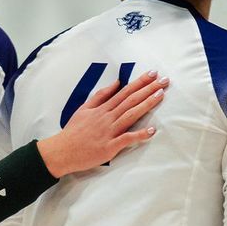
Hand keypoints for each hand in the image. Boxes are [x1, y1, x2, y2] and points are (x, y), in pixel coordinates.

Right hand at [37, 71, 167, 177]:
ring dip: (146, 105)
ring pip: (130, 115)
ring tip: (160, 95)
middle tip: (164, 81)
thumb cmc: (73, 131)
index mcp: (102, 108)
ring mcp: (109, 132)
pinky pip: (126, 139)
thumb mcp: (84, 108)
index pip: (125, 92)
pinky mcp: (109, 147)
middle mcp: (107, 117)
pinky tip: (152, 130)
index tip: (153, 74)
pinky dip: (139, 135)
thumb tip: (117, 83)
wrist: (62, 151)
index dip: (140, 82)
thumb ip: (101, 95)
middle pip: (130, 100)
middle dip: (148, 89)